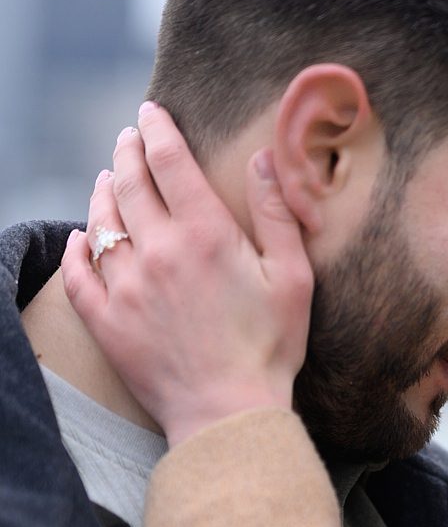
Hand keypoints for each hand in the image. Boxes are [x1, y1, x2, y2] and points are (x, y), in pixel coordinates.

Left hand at [62, 104, 313, 445]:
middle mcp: (158, 251)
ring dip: (102, 193)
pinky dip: (77, 249)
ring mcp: (127, 287)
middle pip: (130, 184)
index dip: (158, 131)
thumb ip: (276, 214)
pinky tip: (80, 238)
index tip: (151, 114)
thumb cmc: (271, 348)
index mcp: (205, 234)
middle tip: (127, 138)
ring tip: (108, 179)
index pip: (169, 162)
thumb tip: (261, 159)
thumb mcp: (292, 277)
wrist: (229, 412)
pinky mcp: (107, 322)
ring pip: (101, 223)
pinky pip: (79, 275)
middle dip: (127, 153)